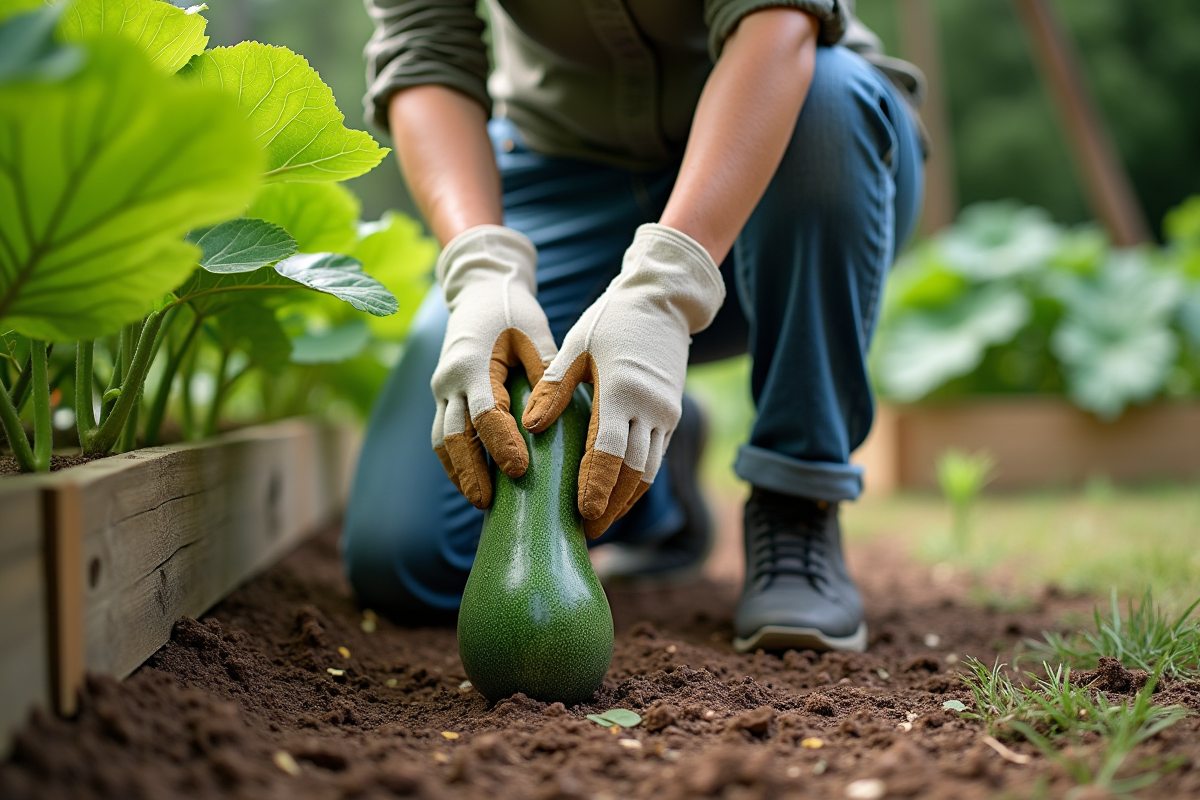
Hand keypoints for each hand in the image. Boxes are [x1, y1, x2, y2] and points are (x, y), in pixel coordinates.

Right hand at [431, 225, 557, 507]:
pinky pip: (443, 434)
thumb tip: (544, 420)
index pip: (485, 413)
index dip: (500, 444)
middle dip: (470, 472)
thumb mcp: (534, 334)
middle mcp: (450, 379)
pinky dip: (455, 461)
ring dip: (458, 472)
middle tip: (489, 503)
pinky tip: (473, 482)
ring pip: (441, 440)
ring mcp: (442, 389)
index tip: (519, 471)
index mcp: (473, 363)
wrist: (480, 291)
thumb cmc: (514, 311)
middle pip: (453, 436)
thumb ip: (543, 372)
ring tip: (480, 502)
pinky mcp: (443, 395)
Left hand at [522, 224, 724, 537]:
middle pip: (634, 472)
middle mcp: (650, 408)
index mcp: (621, 390)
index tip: (581, 514)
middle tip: (589, 531)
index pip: (608, 451)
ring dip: (627, 499)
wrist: (664, 301)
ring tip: (602, 521)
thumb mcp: (575, 346)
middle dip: (612, 505)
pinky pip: (656, 457)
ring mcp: (666, 413)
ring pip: (650, 470)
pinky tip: (619, 494)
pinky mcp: (672, 414)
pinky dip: (638, 481)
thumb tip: (531, 427)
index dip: (595, 486)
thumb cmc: (611, 320)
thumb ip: (553, 387)